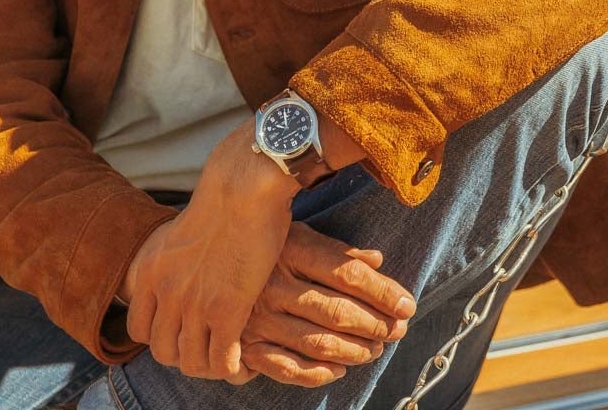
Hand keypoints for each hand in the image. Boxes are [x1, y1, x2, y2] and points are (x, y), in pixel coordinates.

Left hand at [121, 119, 297, 379]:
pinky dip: (233, 367)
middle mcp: (164, 291)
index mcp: (149, 271)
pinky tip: (246, 358)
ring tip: (228, 357)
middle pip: (162, 351)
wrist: (244, 186)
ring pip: (191, 362)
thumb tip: (182, 272)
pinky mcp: (226, 310)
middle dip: (185, 356)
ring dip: (210, 365)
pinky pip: (221, 359)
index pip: (138, 330)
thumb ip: (170, 259)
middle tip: (208, 348)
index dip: (162, 337)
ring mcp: (192, 303)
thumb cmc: (223, 198)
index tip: (183, 333)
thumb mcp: (177, 231)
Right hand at [229, 222, 418, 388]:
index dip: (383, 292)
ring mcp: (257, 316)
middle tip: (397, 330)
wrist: (201, 259)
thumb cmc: (260, 244)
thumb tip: (377, 261)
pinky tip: (338, 369)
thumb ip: (336, 250)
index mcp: (290, 248)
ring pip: (317, 342)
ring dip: (354, 350)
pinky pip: (286, 367)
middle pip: (336, 310)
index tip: (407, 305)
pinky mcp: (244, 344)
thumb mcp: (295, 233)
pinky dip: (317, 373)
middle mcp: (273, 283)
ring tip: (375, 349)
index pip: (347, 273)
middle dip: (375, 324)